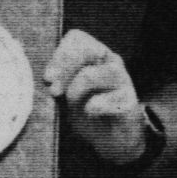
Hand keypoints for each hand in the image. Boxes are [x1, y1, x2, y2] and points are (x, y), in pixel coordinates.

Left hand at [42, 29, 146, 164]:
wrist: (113, 139)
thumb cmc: (87, 109)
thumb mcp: (67, 93)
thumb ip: (58, 81)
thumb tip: (48, 78)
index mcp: (95, 54)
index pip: (77, 38)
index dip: (59, 55)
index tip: (47, 78)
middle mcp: (111, 61)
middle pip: (86, 49)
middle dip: (64, 69)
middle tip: (54, 91)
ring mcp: (123, 80)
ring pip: (91, 74)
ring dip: (75, 90)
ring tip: (73, 104)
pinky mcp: (129, 101)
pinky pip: (105, 100)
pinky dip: (92, 107)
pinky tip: (90, 112)